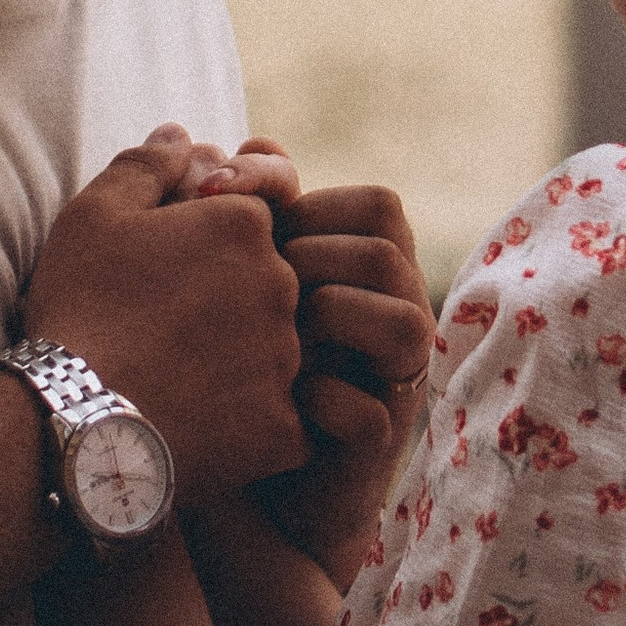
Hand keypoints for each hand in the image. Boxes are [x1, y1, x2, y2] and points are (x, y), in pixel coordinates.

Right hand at [20, 128, 307, 506]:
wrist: (72, 418)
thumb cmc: (79, 307)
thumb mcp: (93, 215)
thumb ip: (147, 165)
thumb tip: (184, 136)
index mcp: (242, 225)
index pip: (251, 222)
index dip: (209, 247)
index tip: (169, 277)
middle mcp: (280, 285)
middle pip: (271, 284)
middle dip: (230, 303)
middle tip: (168, 332)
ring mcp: (289, 359)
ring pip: (279, 351)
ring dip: (242, 362)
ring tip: (177, 382)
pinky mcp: (285, 427)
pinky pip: (284, 419)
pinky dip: (249, 424)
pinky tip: (201, 426)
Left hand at [268, 182, 434, 584]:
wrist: (232, 483)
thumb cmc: (230, 367)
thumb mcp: (235, 281)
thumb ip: (250, 215)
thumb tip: (257, 143)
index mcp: (367, 271)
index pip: (378, 203)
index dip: (306, 194)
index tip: (222, 199)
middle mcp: (394, 317)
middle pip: (390, 249)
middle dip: (313, 256)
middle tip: (253, 281)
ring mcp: (392, 383)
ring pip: (402, 322)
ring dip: (326, 318)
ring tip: (272, 335)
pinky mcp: (375, 447)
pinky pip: (367, 409)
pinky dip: (314, 399)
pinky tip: (272, 398)